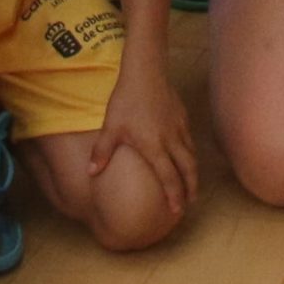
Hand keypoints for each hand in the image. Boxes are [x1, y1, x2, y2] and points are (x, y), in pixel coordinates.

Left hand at [87, 61, 197, 216]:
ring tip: (192, 182)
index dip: (174, 196)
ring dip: (193, 171)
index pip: (169, 178)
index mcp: (155, 147)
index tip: (177, 211)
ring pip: (192, 155)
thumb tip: (91, 173)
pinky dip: (191, 151)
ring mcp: (179, 127)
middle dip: (191, 188)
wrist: (145, 71)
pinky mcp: (182, 115)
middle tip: (190, 202)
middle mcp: (171, 141)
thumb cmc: (126, 99)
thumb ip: (102, 151)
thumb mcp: (111, 127)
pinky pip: (190, 139)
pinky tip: (186, 153)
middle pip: (188, 170)